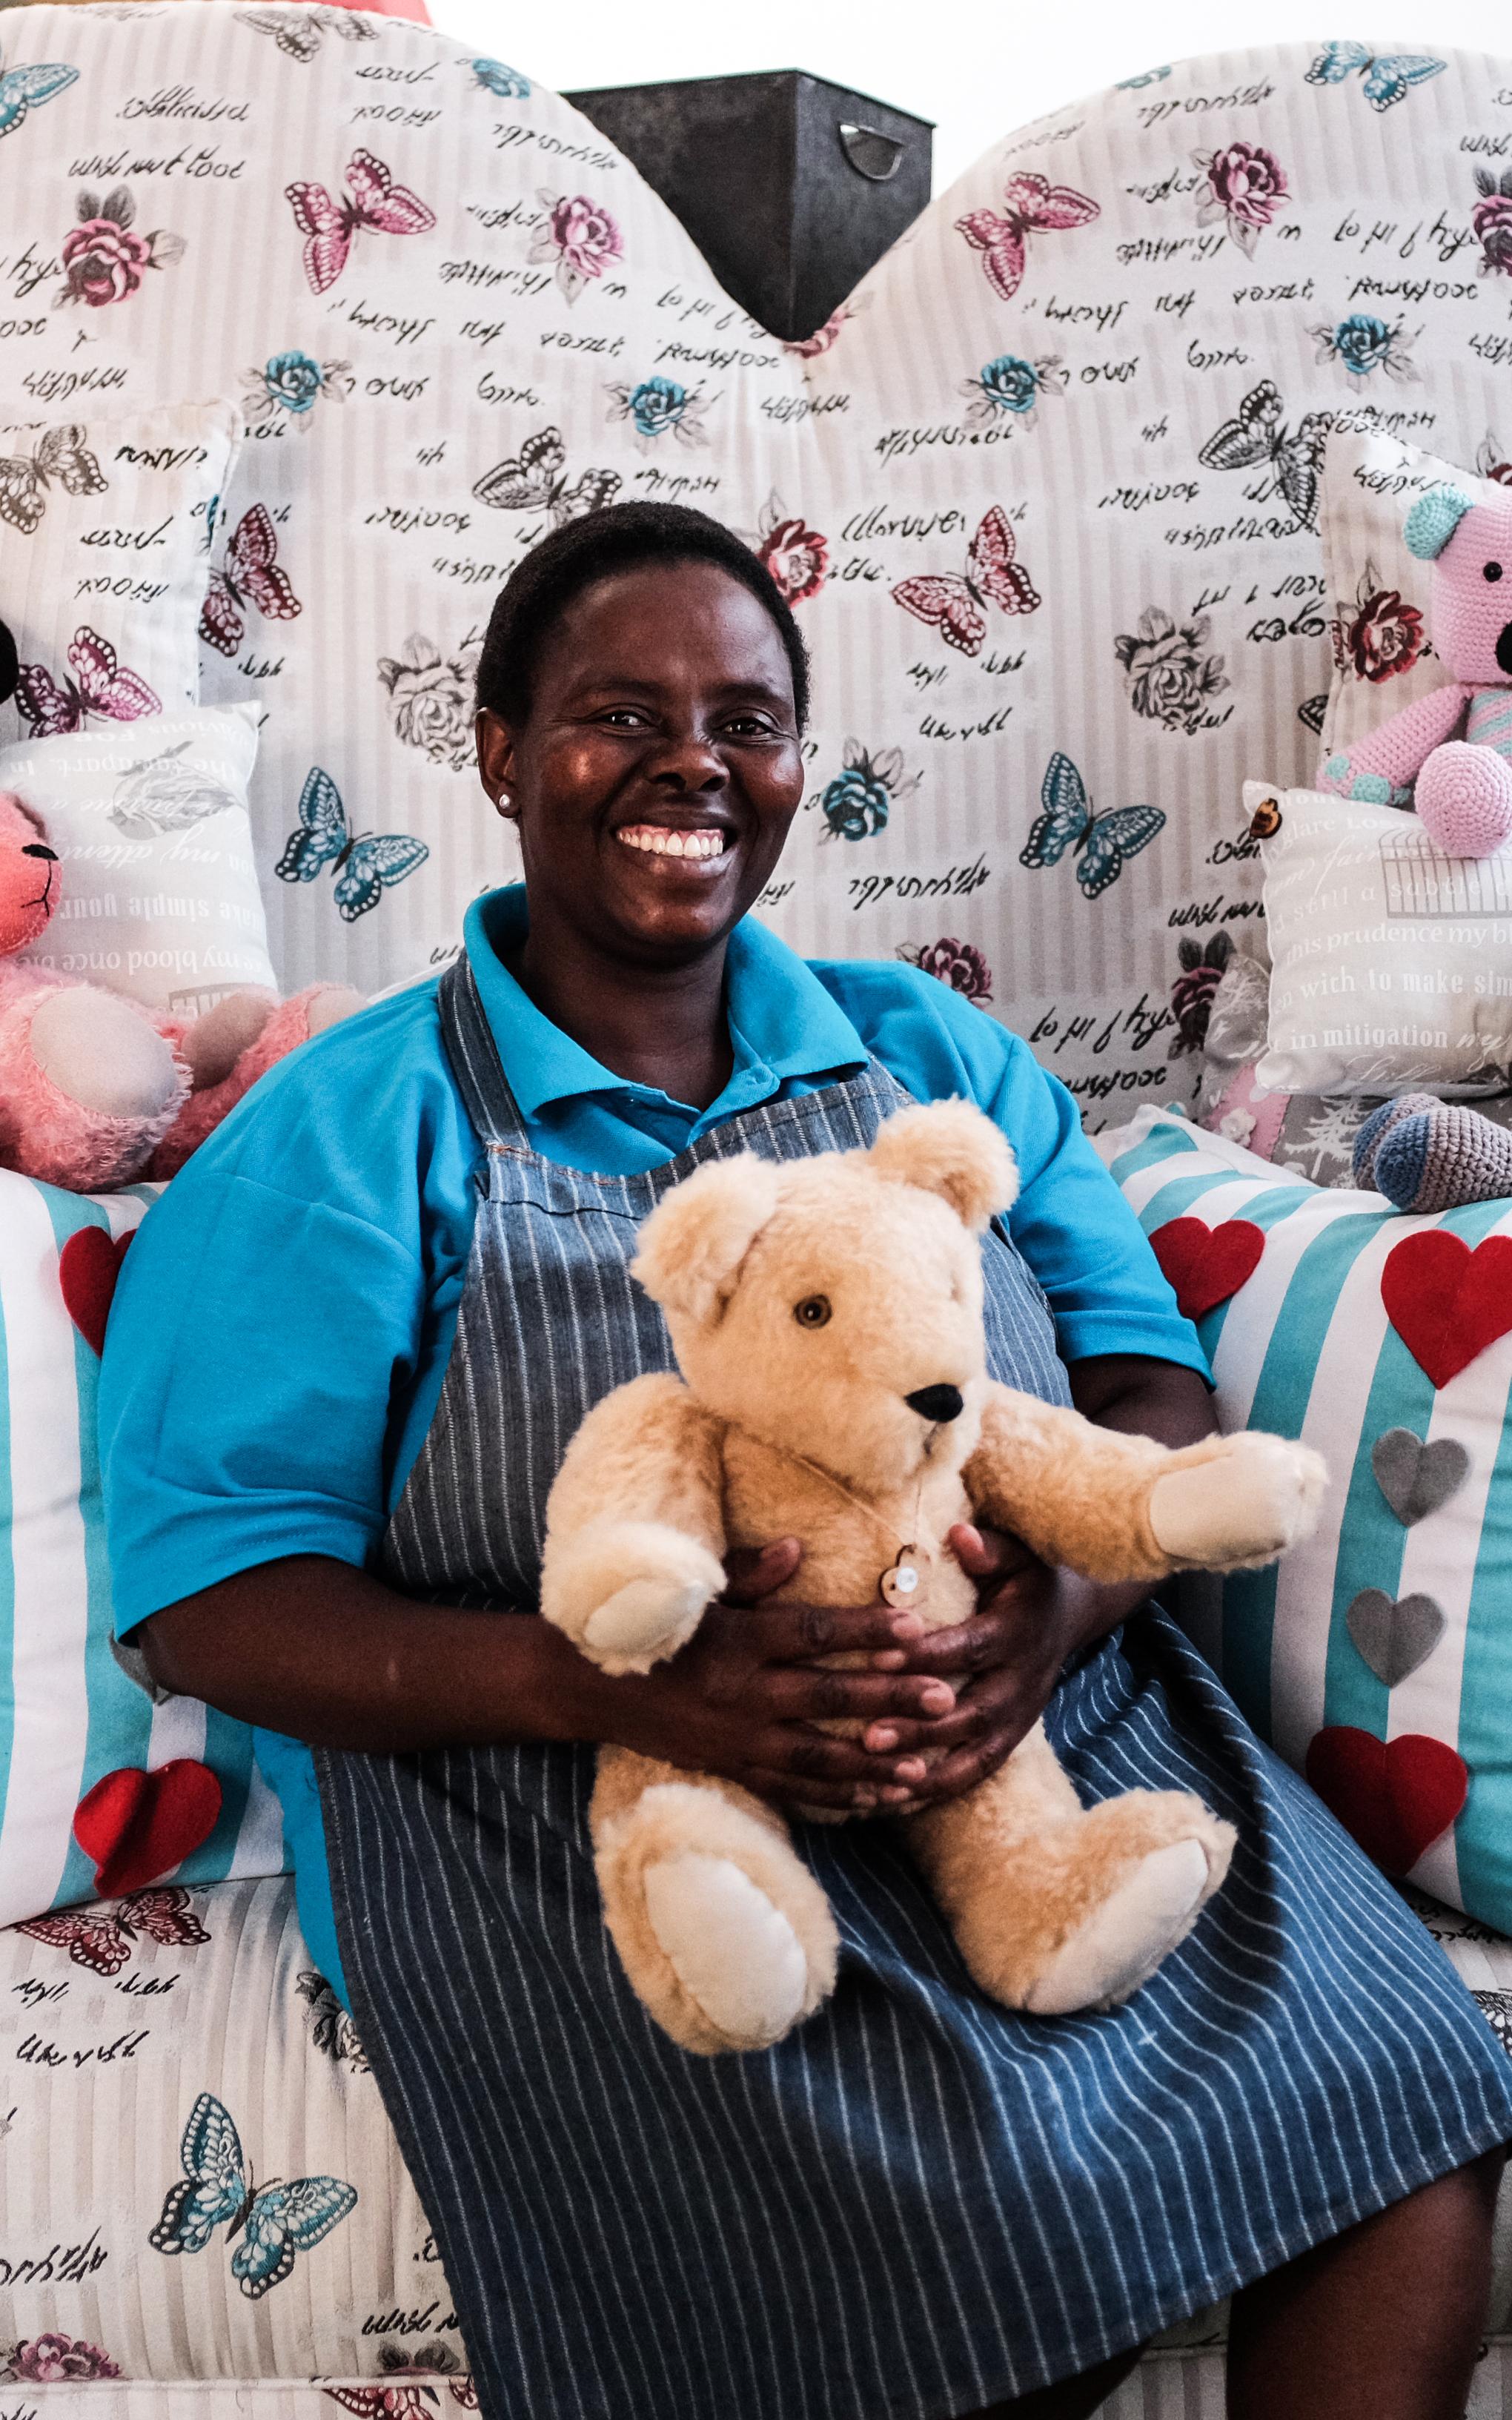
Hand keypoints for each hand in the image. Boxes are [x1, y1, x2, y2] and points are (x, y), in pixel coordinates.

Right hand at [585, 1539, 962, 1812]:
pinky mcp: (732, 1769)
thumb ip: (752, 1575)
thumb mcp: (697, 1591)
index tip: (915, 1628)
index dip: (866, 1631)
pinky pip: (791, 1791)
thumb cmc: (654, 1628)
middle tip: (943, 1697)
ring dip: (874, 1763)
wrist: (592, 1687)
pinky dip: (836, 1798)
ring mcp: (738, 1739)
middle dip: (890, 1698)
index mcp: (739, 1640)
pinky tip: (877, 1800)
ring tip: (924, 1767)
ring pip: (818, 1756)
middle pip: (828, 1696)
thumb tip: (799, 1548)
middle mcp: (743, 1693)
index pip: (813, 1635)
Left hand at [855, 1524, 1084, 1808]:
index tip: (878, 1657)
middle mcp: (1022, 1681)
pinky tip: (893, 1802)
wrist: (1069, 1613)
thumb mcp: (1018, 1553)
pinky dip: (939, 1790)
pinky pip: (976, 1772)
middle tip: (868, 1737)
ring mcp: (1019, 1717)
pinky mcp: (1012, 1739)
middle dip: (920, 1728)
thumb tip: (959, 1533)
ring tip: (879, 1785)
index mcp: (1017, 1632)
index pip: (969, 1648)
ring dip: (928, 1773)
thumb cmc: (1026, 1575)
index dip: (926, 1656)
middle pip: (971, 1713)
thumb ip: (988, 1548)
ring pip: (975, 1755)